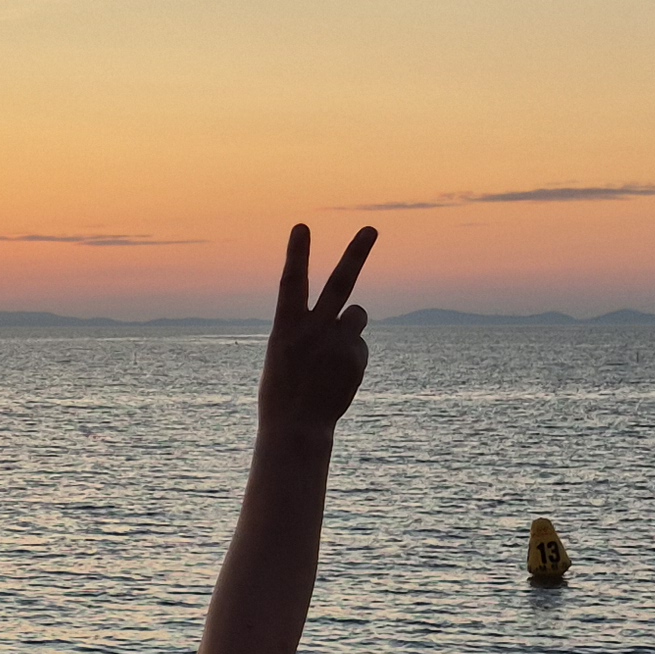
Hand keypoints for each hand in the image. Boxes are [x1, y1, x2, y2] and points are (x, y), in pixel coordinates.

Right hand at [254, 223, 376, 441]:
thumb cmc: (283, 389)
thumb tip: (352, 314)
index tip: (302, 226)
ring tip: (331, 352)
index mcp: (285, 328)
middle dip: (356, 254)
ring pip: (357, 315)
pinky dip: (351, 356)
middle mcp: (313, 331)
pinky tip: (336, 376)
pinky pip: (360, 345)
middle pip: (339, 284)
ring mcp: (337, 345)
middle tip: (371, 229)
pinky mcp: (357, 359)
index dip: (297, 253)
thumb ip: (309, 327)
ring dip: (350, 324)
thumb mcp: (283, 352)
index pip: (291, 282)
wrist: (297, 427)